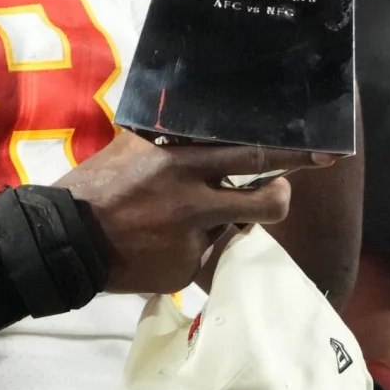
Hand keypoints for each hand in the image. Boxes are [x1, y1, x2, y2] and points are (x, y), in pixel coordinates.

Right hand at [57, 131, 332, 294]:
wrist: (66, 242)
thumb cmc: (99, 185)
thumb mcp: (133, 147)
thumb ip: (169, 137)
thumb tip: (196, 118)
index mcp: (181, 161)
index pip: (250, 153)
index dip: (289, 153)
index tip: (322, 151)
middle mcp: (194, 199)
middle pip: (265, 199)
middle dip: (288, 190)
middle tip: (299, 184)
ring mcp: (193, 239)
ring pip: (236, 227)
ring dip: (231, 219)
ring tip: (203, 214)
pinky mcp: (187, 270)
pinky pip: (206, 254)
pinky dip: (193, 248)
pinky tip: (162, 243)